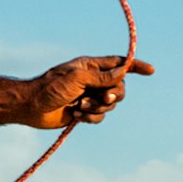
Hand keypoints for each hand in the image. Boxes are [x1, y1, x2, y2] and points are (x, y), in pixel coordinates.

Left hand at [0, 54, 144, 129]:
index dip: (135, 66)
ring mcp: (89, 96)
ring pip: (110, 104)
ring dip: (97, 108)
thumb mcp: (78, 78)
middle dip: (113, 95)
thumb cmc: (51, 87)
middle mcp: (92, 80)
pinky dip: (91, 117)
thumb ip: (102, 77)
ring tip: (80, 107)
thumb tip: (122, 72)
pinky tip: (76, 116)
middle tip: (102, 98)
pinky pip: (100, 116)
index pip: (118, 64)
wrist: (32, 107)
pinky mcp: (84, 112)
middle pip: (119, 87)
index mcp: (91, 66)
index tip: (151, 71)